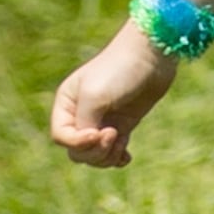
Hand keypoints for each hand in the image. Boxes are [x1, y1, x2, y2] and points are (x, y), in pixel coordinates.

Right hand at [51, 26, 178, 166]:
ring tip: (121, 142)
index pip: (61, 137)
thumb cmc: (119, 70)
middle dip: (94, 151)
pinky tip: (126, 156)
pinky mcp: (122, 124)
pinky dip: (117, 157)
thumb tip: (88, 145)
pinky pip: (112, 151)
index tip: (100, 132)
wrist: (152, 56)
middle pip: (77, 150)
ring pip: (94, 154)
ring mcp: (102, 120)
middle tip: (114, 135)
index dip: (77, 142)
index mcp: (66, 103)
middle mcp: (80, 113)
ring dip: (106, 155)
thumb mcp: (95, 96)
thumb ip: (84, 123)